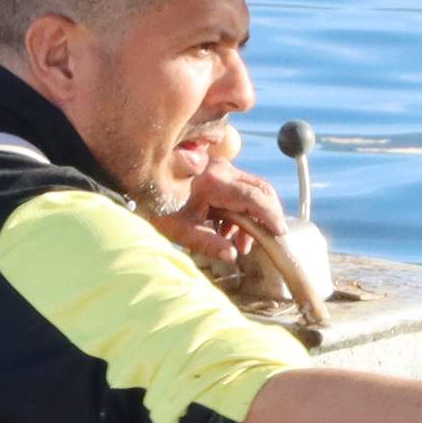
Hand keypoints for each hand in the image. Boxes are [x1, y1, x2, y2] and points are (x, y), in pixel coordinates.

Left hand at [161, 158, 286, 267]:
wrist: (141, 187)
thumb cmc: (159, 210)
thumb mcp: (182, 232)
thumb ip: (208, 244)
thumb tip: (232, 256)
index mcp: (212, 183)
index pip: (254, 198)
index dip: (270, 216)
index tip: (280, 233)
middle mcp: (220, 169)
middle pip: (261, 190)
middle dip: (267, 216)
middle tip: (267, 239)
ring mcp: (220, 166)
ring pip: (253, 189)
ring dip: (254, 216)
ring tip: (241, 243)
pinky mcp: (218, 169)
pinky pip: (241, 188)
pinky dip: (243, 209)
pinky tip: (229, 231)